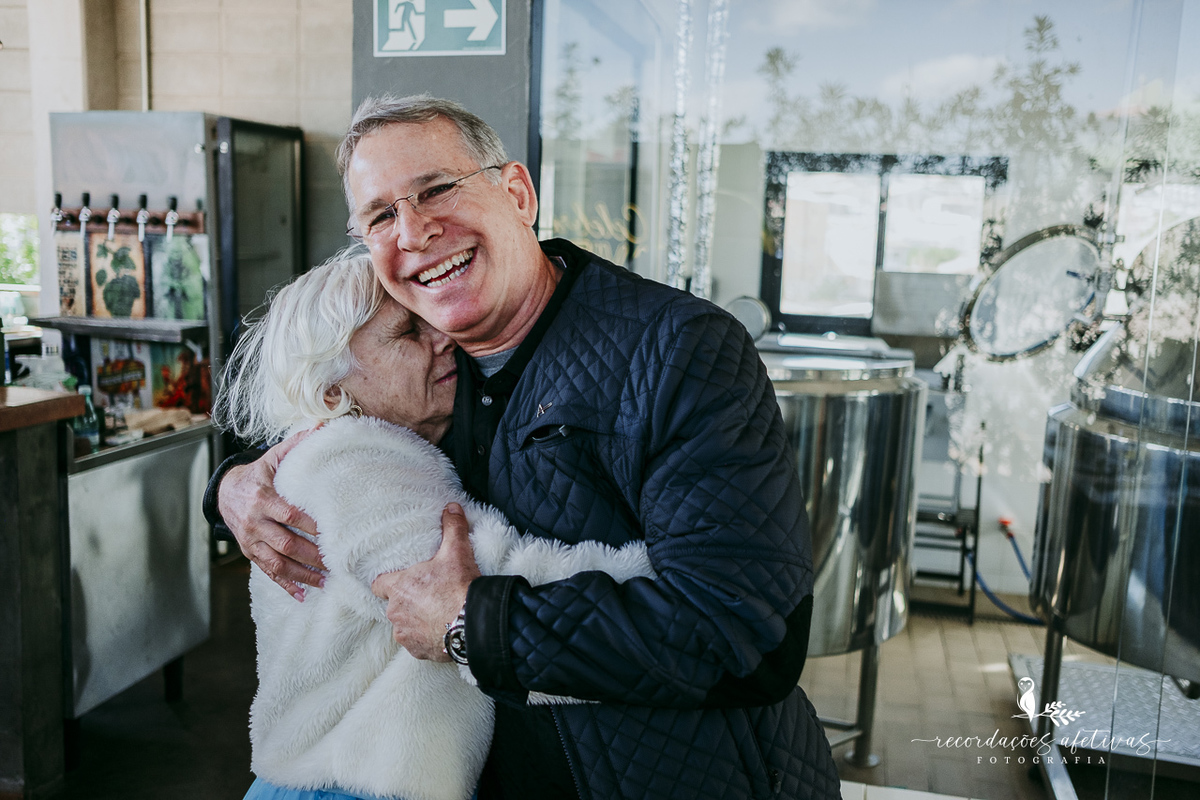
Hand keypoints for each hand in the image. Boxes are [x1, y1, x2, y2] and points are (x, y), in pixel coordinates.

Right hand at [219, 428, 323, 599]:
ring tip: (325, 581)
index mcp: (262, 498)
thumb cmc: (257, 475)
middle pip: (285, 543)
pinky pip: (267, 573)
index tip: (331, 532)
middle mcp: (254, 522)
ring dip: (302, 574)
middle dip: (311, 555)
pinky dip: (285, 585)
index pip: (288, 515)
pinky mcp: (250, 553)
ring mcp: (250, 541)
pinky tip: (302, 595)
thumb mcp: (272, 458)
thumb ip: (297, 445)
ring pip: (276, 563)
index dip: (309, 525)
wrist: (224, 492)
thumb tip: (323, 426)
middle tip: (336, 562)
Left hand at [372, 503, 479, 659]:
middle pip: (395, 605)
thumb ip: (452, 528)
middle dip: (408, 601)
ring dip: (416, 621)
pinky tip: (442, 631)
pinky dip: (426, 638)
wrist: (475, 624)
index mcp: (398, 588)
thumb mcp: (457, 552)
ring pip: (405, 625)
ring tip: (437, 614)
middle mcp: (395, 614)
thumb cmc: (459, 587)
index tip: (402, 579)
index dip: (388, 581)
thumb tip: (452, 506)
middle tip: (430, 594)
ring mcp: (405, 635)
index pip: (378, 584)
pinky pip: (417, 643)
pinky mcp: (418, 652)